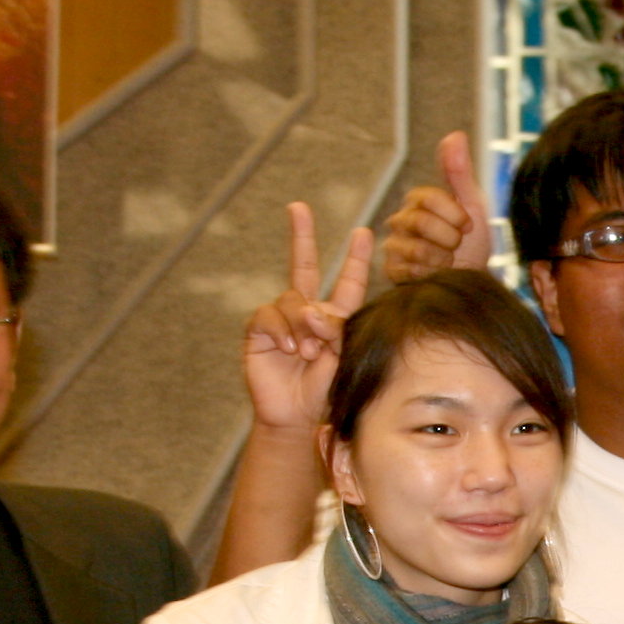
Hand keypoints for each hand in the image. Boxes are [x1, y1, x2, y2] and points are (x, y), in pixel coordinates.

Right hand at [241, 200, 375, 436]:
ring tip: (305, 354)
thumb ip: (335, 331)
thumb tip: (312, 311)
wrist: (296, 416)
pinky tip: (288, 350)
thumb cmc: (325, 391)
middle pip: (302, 264)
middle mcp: (306, 310)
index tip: (363, 232)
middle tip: (298, 207)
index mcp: (335, 316)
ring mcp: (281, 319)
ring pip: (292, 301)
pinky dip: (281, 331)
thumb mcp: (342, 358)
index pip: (347, 281)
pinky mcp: (260, 330)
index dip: (354, 257)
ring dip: (301, 326)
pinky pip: (269, 316)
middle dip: (301, 234)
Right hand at [377, 131, 497, 280]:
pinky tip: (435, 275)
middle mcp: (401, 220)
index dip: (454, 215)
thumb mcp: (473, 205)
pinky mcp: (391, 270)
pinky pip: (409, 270)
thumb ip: (460, 172)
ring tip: (448, 262)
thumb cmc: (473, 245)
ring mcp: (394, 245)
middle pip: (421, 223)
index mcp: (419, 200)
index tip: (468, 226)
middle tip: (457, 246)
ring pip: (417, 249)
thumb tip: (455, 134)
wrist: (469, 282)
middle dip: (450, 239)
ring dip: (443, 259)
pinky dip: (431, 275)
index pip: (428, 197)